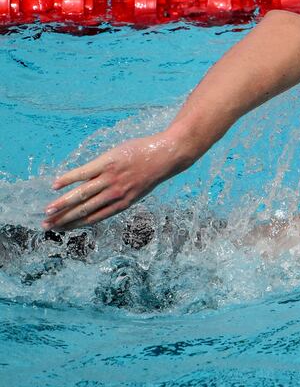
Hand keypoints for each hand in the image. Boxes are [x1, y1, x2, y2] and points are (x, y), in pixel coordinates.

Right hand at [42, 132, 192, 230]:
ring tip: (48, 211)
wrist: (166, 156)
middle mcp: (115, 194)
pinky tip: (56, 185)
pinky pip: (84, 172)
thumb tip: (100, 201)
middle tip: (46, 226)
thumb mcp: (137, 191)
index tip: (61, 230)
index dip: (76, 225)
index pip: (94, 218)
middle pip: (84, 210)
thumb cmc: (151, 172)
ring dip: (62, 204)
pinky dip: (68, 179)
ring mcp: (111, 179)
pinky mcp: (108, 163)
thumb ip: (119, 197)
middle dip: (64, 219)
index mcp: (122, 204)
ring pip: (81, 195)